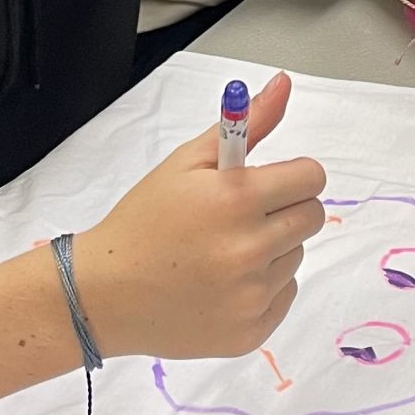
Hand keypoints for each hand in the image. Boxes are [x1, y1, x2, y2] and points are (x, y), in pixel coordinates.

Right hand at [74, 73, 324, 360]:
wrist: (104, 294)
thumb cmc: (144, 220)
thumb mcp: (187, 163)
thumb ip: (246, 123)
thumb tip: (284, 83)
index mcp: (236, 199)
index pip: (311, 177)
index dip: (292, 176)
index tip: (270, 183)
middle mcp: (249, 249)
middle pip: (311, 216)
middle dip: (285, 209)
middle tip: (243, 216)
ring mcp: (251, 296)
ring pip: (296, 255)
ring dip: (272, 249)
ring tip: (222, 251)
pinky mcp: (250, 331)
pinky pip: (284, 295)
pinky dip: (262, 287)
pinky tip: (222, 283)